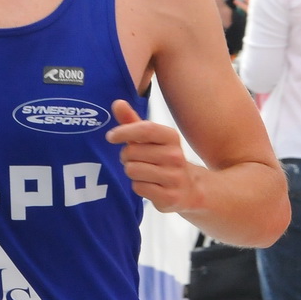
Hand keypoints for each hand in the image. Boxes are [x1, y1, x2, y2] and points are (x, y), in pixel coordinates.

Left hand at [105, 98, 202, 212]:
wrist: (189, 189)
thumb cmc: (163, 159)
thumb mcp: (151, 139)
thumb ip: (132, 121)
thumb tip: (117, 102)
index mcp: (171, 137)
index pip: (144, 129)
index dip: (124, 131)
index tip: (111, 137)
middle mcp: (175, 156)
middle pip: (132, 152)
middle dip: (126, 157)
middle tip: (135, 160)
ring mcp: (174, 177)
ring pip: (132, 170)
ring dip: (132, 172)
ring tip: (143, 172)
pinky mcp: (169, 196)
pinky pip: (138, 188)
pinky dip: (138, 186)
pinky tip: (149, 185)